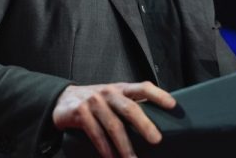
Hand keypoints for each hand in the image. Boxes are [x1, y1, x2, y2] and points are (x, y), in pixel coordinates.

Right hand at [52, 81, 175, 157]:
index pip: (142, 88)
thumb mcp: (113, 98)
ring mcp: (93, 102)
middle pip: (129, 108)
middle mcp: (108, 93)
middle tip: (157, 140)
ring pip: (113, 125)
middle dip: (144, 125)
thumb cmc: (96, 101)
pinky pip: (96, 133)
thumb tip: (156, 123)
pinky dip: (105, 149)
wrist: (62, 99)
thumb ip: (130, 105)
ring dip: (125, 146)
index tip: (173, 105)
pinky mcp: (80, 113)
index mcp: (121, 88)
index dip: (158, 95)